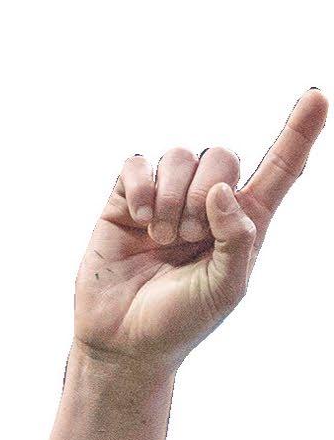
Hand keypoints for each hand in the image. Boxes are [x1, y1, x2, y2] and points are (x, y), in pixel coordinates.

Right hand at [73, 89, 328, 378]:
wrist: (125, 342)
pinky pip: (139, 164)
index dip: (299, 132)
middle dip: (206, 192)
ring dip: (173, 199)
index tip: (318, 97)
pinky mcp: (127, 199)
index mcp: (243, 223)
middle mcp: (207, 202)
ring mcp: (166, 197)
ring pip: (180, 156)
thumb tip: (221, 190)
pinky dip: (142, 188)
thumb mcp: (226, 289)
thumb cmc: (181, 322)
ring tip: (163, 239)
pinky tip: (141, 220)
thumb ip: (237, 240)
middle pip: (223, 156)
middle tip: (190, 239)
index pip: (279, 169)